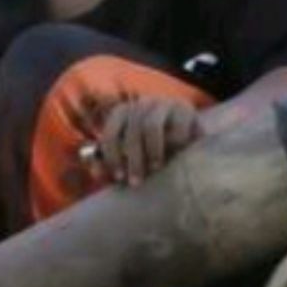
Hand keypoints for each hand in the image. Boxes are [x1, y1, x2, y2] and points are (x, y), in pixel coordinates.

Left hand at [83, 96, 202, 187]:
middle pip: (131, 129)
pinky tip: (178, 156)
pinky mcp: (186, 110)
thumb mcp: (133, 160)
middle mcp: (143, 104)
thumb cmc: (155, 154)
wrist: (191, 145)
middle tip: (136, 182)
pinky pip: (176, 128)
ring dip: (151, 151)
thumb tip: (95, 171)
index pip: (111, 130)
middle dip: (133, 159)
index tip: (118, 177)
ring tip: (157, 168)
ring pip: (150, 125)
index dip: (111, 155)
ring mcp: (165, 104)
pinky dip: (174, 145)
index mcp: (124, 113)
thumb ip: (113, 166)